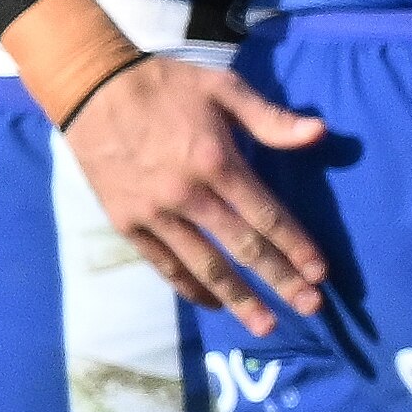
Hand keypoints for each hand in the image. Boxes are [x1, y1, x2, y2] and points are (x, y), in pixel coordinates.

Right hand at [63, 55, 329, 332]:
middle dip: (280, 280)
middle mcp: (187, 195)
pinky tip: (215, 303)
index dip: (296, 246)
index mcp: (216, 161)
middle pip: (242, 247)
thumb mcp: (223, 88)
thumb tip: (320, 133)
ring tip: (267, 325)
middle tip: (311, 308)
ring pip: (204, 265)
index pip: (266, 215)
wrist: (90, 89)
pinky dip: (190, 287)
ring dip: (239, 298)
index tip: (321, 274)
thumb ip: (271, 119)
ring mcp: (153, 213)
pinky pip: (164, 264)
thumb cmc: (166, 86)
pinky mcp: (126, 222)